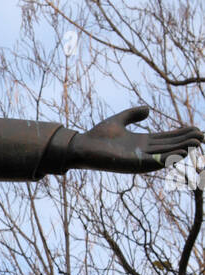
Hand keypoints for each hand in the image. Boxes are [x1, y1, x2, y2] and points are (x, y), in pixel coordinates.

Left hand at [68, 106, 203, 173]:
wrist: (82, 145)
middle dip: (186, 142)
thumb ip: (133, 114)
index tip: (196, 129)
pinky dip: (167, 158)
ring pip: (166, 154)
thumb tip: (149, 110)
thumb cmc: (97, 135)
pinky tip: (180, 154)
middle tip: (203, 137)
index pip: (166, 138)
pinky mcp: (133, 164)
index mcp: (141, 142)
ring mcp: (139, 159)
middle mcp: (143, 152)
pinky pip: (154, 162)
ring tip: (197, 144)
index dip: (181, 134)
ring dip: (182, 150)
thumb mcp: (119, 120)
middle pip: (170, 146)